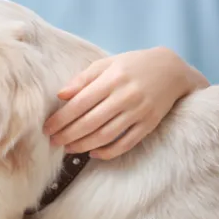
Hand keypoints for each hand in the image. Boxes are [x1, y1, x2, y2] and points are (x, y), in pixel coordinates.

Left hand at [42, 47, 205, 159]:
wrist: (171, 70)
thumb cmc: (131, 65)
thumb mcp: (106, 64)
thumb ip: (82, 79)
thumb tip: (60, 95)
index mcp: (112, 79)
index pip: (80, 103)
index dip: (61, 119)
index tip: (47, 128)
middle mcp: (126, 96)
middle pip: (90, 122)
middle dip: (68, 135)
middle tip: (53, 141)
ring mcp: (139, 112)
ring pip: (106, 135)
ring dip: (83, 145)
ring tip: (68, 148)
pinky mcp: (149, 124)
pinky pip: (126, 144)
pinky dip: (108, 152)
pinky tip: (93, 153)